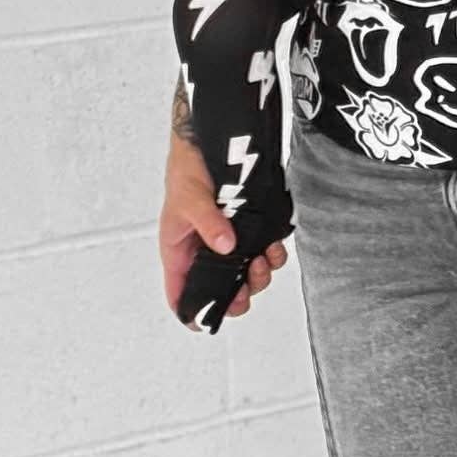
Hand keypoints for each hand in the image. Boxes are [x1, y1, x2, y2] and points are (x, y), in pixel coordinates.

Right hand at [159, 130, 288, 329]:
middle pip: (221, 290)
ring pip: (246, 273)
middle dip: (239, 293)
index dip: (194, 312)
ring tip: (264, 260)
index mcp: (181, 251)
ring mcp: (228, 240)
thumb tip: (225, 246)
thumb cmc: (187, 167)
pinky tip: (275, 245)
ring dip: (259, 274)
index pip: (181, 293)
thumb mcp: (190, 197)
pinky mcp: (249, 226)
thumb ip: (208, 223)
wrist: (211, 137)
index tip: (212, 319)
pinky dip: (272, 253)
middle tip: (249, 282)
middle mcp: (205, 250)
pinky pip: (264, 250)